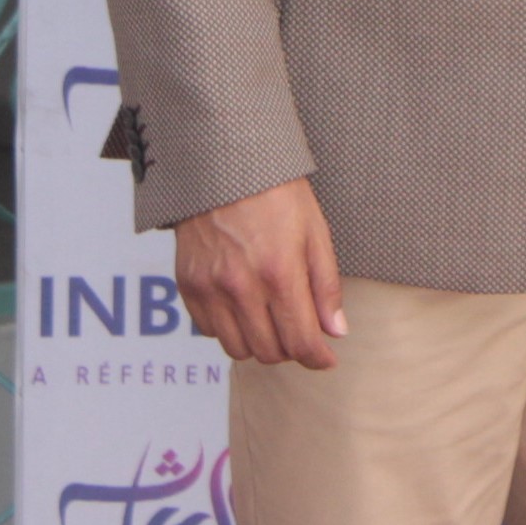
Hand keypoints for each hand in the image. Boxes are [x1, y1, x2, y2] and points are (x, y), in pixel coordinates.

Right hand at [176, 176, 346, 367]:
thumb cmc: (277, 193)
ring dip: (260, 343)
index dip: (317, 358)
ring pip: (238, 349)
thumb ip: (325, 286)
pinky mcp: (189, 286)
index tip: (326, 359)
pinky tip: (243, 305)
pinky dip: (230, 328)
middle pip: (269, 352)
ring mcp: (211, 289)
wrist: (226, 165)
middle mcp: (242, 287)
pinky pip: (210, 331)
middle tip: (299, 330)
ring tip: (271, 318)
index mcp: (280, 272)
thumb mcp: (315, 231)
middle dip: (291, 349)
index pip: (300, 341)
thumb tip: (335, 331)